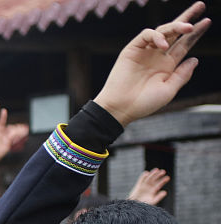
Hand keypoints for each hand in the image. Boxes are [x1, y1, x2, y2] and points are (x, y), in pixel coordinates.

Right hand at [94, 2, 209, 126]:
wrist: (120, 108)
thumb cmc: (144, 104)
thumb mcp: (169, 90)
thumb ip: (182, 75)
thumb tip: (195, 59)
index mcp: (168, 66)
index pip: (184, 44)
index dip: (196, 33)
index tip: (207, 21)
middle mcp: (157, 56)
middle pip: (175, 32)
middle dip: (187, 18)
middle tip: (200, 6)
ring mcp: (145, 52)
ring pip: (163, 31)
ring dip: (177, 26)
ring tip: (188, 27)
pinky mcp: (132, 50)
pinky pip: (146, 36)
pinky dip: (156, 36)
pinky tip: (164, 45)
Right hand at [127, 168, 169, 204]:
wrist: (134, 207)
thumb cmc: (143, 205)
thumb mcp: (152, 201)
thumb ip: (158, 197)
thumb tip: (165, 192)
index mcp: (153, 191)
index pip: (159, 184)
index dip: (163, 180)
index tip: (168, 177)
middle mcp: (149, 187)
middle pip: (155, 180)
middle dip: (158, 175)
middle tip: (163, 171)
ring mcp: (143, 186)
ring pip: (149, 178)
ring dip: (152, 174)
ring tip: (156, 170)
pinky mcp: (138, 186)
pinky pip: (141, 180)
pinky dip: (143, 176)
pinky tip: (146, 173)